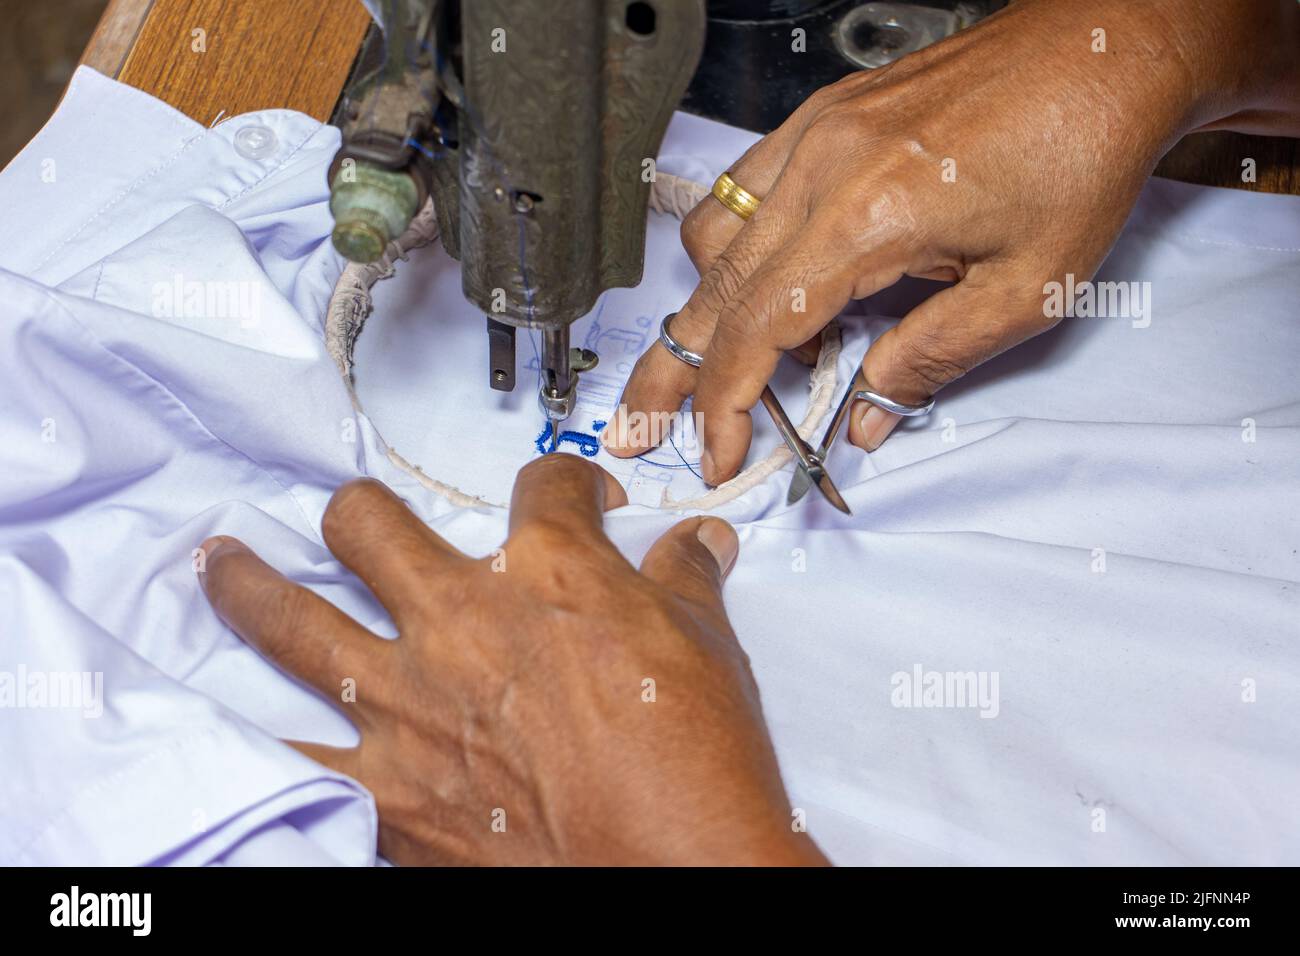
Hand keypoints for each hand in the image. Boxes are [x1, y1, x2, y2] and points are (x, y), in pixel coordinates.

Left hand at [197, 457, 825, 865]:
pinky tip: (235, 724)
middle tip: (366, 523)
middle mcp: (460, 617)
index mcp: (547, 569)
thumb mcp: (707, 647)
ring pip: (295, 617)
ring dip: (251, 584)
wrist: (675, 867)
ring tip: (221, 563)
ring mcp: (411, 701)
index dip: (570, 484)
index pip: (544, 484)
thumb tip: (696, 544)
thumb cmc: (697, 761)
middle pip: (370, 523)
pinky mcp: (390, 789)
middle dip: (368, 510)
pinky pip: (298, 761)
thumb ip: (687, 580)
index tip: (582, 501)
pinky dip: (266, 745)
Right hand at [603, 0, 1299, 482]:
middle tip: (643, 424)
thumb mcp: (1026, 290)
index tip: (719, 449)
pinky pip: (743, 190)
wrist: (1102, 49)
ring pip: (713, 237)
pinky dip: (738, 253)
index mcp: (869, 215)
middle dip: (672, 370)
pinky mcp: (822, 118)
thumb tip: (865, 417)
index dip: (726, 402)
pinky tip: (770, 284)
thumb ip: (930, 362)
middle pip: (710, 288)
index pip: (759, 327)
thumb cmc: (1079, 153)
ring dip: (708, 310)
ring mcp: (814, 133)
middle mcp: (823, 166)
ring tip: (738, 362)